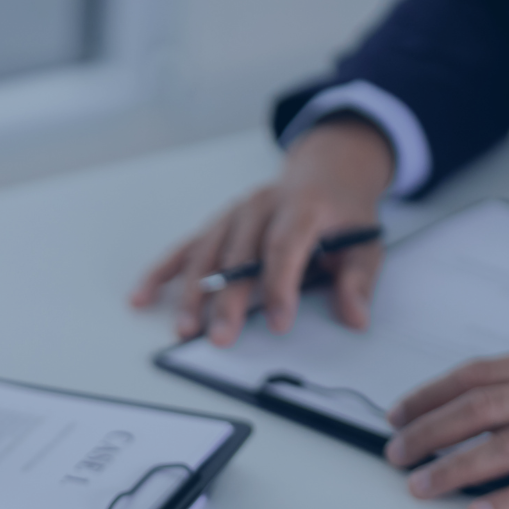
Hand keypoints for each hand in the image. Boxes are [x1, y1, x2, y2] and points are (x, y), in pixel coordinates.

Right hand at [130, 117, 392, 345]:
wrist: (325, 171)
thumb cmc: (342, 213)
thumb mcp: (366, 242)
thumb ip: (358, 280)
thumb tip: (357, 317)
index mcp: (301, 206)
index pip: (284, 246)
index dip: (280, 286)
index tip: (279, 323)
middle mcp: (261, 206)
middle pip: (238, 255)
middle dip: (228, 300)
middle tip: (221, 337)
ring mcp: (234, 214)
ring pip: (207, 254)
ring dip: (192, 293)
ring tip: (183, 328)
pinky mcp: (217, 224)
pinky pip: (185, 249)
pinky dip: (162, 273)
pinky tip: (142, 296)